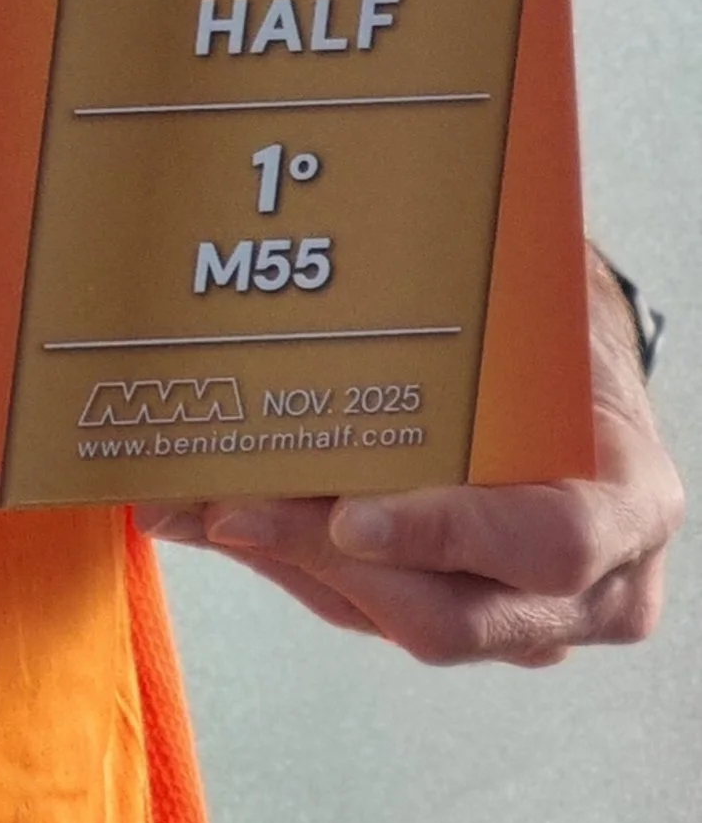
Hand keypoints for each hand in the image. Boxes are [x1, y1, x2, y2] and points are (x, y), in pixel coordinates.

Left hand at [160, 252, 681, 667]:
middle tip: (237, 506)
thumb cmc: (569, 341)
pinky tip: (205, 510)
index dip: (450, 535)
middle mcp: (585, 587)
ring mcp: (514, 619)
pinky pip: (347, 603)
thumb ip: (502, 291)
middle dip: (327, 558)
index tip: (353, 514)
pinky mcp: (439, 613)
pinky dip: (277, 556)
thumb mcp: (558, 308)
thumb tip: (401, 204)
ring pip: (380, 615)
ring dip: (281, 557)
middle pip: (445, 611)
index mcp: (628, 505)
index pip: (551, 546)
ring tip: (195, 501)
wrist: (580, 384)